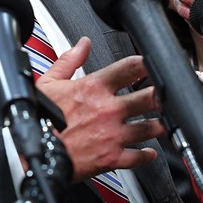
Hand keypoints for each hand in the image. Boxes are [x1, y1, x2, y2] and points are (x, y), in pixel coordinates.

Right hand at [35, 37, 164, 180]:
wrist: (36, 154)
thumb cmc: (38, 120)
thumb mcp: (48, 83)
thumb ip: (68, 61)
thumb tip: (82, 44)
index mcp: (94, 88)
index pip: (129, 68)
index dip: (146, 63)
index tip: (153, 63)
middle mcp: (108, 110)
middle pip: (148, 97)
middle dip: (161, 95)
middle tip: (166, 94)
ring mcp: (113, 134)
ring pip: (149, 128)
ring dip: (159, 125)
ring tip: (163, 122)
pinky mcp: (111, 158)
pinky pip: (137, 157)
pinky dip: (146, 156)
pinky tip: (150, 153)